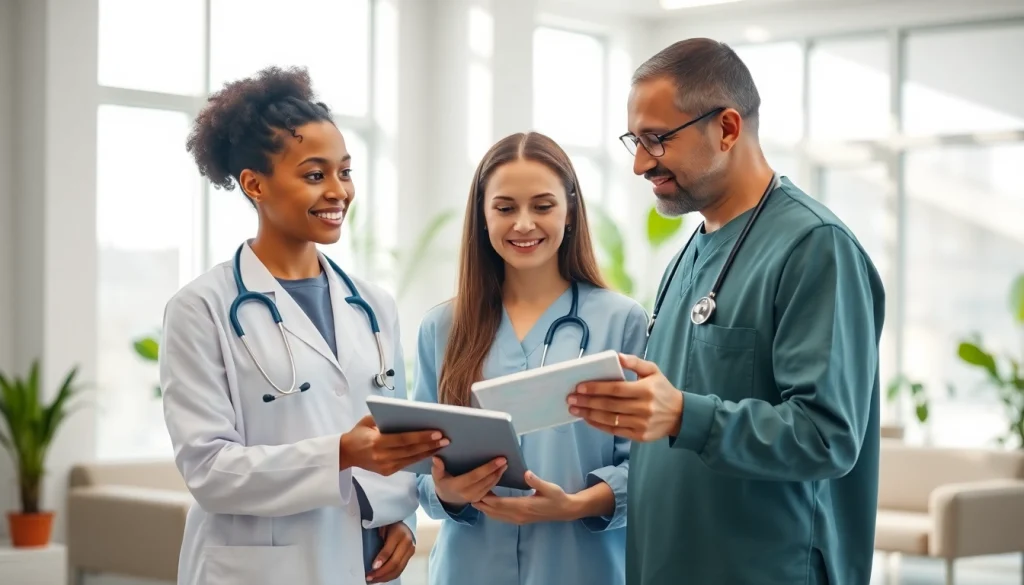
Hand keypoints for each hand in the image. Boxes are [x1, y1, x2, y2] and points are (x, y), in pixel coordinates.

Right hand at [341, 415, 447, 474]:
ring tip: (442, 445)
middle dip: (430, 445)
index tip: (437, 432)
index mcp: (376, 442)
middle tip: (446, 439)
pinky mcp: (387, 472)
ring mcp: (385, 467)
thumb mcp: (367, 421)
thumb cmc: (358, 433)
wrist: (345, 453)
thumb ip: (384, 418)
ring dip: (429, 452)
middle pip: (411, 450)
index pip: (403, 439)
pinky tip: (431, 451)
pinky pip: (407, 464)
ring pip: (412, 459)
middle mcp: (381, 457)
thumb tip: (409, 414)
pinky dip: (420, 457)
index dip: (421, 437)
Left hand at [366, 522, 414, 582]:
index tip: (372, 567)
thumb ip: (377, 538)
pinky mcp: (410, 557)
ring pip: (398, 569)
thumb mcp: (382, 527)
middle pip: (395, 563)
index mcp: (399, 533)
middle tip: (369, 577)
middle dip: (381, 573)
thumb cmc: (389, 524)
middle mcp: (407, 542)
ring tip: (373, 580)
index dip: (381, 559)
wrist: (403, 523)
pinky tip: (381, 578)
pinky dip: (390, 576)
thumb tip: (368, 555)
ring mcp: (410, 551)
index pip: (390, 549)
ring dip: (384, 577)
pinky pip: (400, 570)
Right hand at [432, 456, 506, 506]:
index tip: (499, 460)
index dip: (488, 468)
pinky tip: (500, 472)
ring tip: (504, 465)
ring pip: (490, 485)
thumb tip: (436, 458)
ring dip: (498, 475)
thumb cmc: (443, 483)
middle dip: (496, 470)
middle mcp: (467, 493)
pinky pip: (490, 489)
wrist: (447, 499)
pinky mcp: (479, 498)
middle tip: (504, 460)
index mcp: (457, 486)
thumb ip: (437, 468)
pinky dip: (496, 480)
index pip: (475, 476)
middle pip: (485, 481)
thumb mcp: (437, 476)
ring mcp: (475, 497)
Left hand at [472, 471, 576, 524]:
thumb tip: (526, 473)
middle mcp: (519, 515)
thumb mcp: (549, 487)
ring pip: (496, 516)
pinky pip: (501, 518)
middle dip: (482, 503)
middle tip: (469, 494)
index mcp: (524, 506)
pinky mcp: (520, 520)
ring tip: (475, 498)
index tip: (477, 491)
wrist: (564, 511)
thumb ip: (537, 481)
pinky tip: (488, 505)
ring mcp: (519, 519)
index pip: (501, 503)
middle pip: (495, 511)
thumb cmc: (557, 497)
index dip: (488, 498)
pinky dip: (492, 512)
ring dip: (485, 509)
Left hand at [567, 353, 683, 441]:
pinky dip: (599, 425)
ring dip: (589, 414)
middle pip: (609, 405)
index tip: (579, 386)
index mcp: (646, 390)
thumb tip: (616, 356)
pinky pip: (614, 431)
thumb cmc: (662, 390)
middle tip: (570, 398)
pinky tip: (588, 418)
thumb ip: (634, 362)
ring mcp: (641, 424)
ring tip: (574, 408)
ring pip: (609, 419)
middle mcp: (643, 408)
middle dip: (587, 401)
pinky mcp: (639, 436)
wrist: (680, 415)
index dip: (596, 388)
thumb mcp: (653, 371)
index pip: (615, 389)